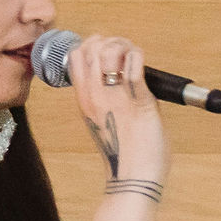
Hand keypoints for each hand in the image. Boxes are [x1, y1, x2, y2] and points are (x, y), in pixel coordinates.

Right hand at [66, 34, 170, 189]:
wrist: (132, 179)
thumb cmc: (124, 155)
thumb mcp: (102, 122)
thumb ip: (106, 100)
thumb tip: (121, 79)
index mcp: (84, 100)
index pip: (76, 56)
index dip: (93, 46)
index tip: (110, 55)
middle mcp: (94, 94)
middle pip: (91, 46)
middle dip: (111, 41)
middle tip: (125, 53)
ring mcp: (114, 96)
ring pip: (110, 48)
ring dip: (126, 46)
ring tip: (135, 59)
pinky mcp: (138, 99)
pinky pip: (135, 62)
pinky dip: (140, 57)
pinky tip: (144, 68)